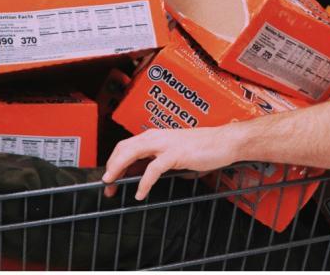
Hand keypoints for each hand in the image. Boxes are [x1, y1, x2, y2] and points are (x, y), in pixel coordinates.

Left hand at [102, 126, 240, 200]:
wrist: (223, 141)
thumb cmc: (202, 148)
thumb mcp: (173, 154)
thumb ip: (158, 161)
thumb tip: (143, 176)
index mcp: (154, 136)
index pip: (125, 146)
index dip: (114, 162)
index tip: (110, 179)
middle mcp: (156, 137)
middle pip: (124, 148)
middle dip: (111, 167)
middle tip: (106, 185)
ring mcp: (165, 144)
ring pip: (132, 153)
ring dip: (119, 170)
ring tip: (113, 185)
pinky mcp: (175, 154)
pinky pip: (153, 169)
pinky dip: (144, 182)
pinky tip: (140, 193)